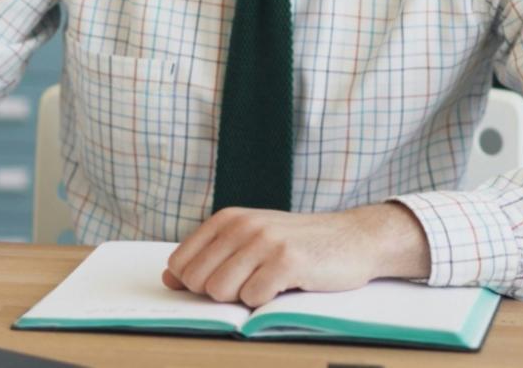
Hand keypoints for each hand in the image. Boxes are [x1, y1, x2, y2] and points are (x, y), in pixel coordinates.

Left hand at [161, 204, 429, 307]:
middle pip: (198, 282)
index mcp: (228, 219)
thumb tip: (168, 278)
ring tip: (270, 283)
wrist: (354, 238)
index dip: (198, 284)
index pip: (181, 264)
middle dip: (221, 292)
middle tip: (252, 282)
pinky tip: (287, 286)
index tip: (228, 279)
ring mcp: (264, 241)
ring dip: (245, 297)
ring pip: (221, 291)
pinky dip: (268, 302)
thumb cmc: (299, 244)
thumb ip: (210, 257)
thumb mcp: (250, 241)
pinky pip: (253, 298)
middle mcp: (242, 225)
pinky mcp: (287, 261)